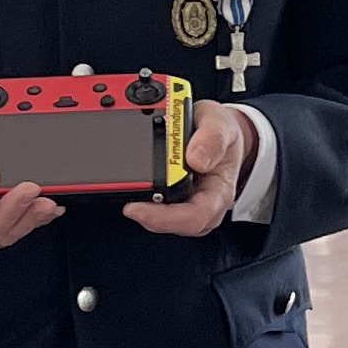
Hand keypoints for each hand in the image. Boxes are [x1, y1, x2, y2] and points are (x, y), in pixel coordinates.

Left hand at [122, 100, 260, 238]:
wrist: (220, 134)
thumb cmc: (221, 132)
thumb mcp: (221, 124)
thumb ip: (212, 138)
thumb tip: (195, 158)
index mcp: (220, 191)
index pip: (195, 217)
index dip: (163, 218)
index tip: (137, 206)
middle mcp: (205, 205)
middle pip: (173, 224)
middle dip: (146, 215)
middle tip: (125, 198)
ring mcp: (189, 206)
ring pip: (163, 221)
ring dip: (143, 208)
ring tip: (126, 188)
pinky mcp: (176, 202)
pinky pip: (158, 211)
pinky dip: (143, 200)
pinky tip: (133, 186)